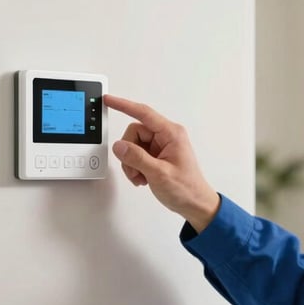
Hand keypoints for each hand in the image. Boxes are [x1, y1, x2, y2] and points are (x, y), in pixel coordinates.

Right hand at [103, 95, 220, 232]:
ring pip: (132, 146)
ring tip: (141, 177)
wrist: (195, 204)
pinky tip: (143, 178)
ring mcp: (161, 146)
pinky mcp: (156, 156)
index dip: (124, 105)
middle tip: (135, 171)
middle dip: (129, 153)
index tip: (108, 100)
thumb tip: (119, 146)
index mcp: (171, 134)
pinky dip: (134, 167)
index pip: (144, 113)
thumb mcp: (159, 174)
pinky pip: (136, 155)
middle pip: (134, 134)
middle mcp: (166, 136)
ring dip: (131, 163)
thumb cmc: (186, 189)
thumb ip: (137, 158)